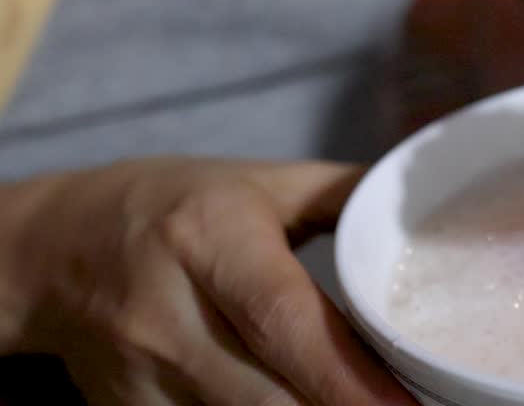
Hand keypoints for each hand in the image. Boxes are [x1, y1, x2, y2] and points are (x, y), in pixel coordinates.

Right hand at [6, 158, 414, 405]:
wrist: (55, 250)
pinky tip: (297, 402)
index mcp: (207, 238)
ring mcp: (142, 377)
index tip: (404, 405)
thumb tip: (425, 212)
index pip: (283, 319)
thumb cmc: (176, 206)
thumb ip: (344, 196)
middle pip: (269, 395)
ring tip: (357, 403)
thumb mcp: (261, 183)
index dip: (347, 375)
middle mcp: (168, 315)